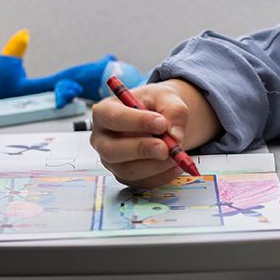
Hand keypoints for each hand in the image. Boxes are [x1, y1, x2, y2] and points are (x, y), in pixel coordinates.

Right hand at [92, 80, 219, 187]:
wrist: (160, 120)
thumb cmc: (155, 105)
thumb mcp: (167, 97)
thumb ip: (174, 110)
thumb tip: (176, 136)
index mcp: (104, 112)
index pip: (114, 118)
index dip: (138, 122)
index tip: (162, 123)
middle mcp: (102, 139)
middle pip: (112, 151)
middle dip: (141, 149)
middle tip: (166, 147)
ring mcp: (111, 161)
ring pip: (128, 171)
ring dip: (156, 166)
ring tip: (177, 155)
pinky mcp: (125, 176)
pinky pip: (141, 182)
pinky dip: (162, 176)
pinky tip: (176, 165)